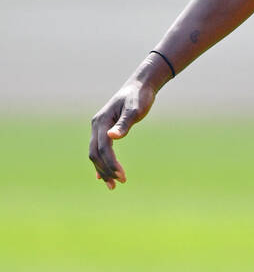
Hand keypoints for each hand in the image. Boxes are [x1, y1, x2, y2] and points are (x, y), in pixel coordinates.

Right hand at [89, 59, 167, 188]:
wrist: (140, 86)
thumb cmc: (139, 97)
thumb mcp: (135, 110)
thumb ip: (124, 123)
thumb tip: (113, 137)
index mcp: (102, 121)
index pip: (103, 148)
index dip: (111, 163)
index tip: (122, 176)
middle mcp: (97, 125)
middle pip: (95, 153)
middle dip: (106, 170)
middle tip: (120, 183)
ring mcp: (98, 128)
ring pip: (95, 153)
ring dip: (103, 170)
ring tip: (113, 185)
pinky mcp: (104, 130)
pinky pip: (98, 150)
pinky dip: (100, 164)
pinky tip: (103, 176)